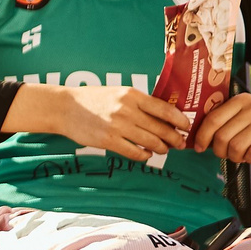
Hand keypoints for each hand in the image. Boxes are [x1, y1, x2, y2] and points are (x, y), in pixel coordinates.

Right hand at [12, 82, 192, 161]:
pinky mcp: (108, 140)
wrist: (64, 108)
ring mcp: (118, 126)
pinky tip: (146, 155)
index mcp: (132, 95)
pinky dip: (144, 156)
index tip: (186, 127)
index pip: (166, 109)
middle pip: (161, 128)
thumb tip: (164, 117)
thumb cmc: (92, 100)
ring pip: (151, 142)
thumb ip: (139, 103)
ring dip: (161, 148)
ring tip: (163, 150)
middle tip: (179, 143)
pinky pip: (135, 152)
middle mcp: (127, 110)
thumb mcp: (117, 94)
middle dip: (174, 139)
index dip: (180, 121)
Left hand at [191, 92, 250, 163]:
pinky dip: (249, 159)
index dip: (202, 136)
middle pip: (222, 135)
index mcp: (240, 100)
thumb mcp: (240, 120)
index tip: (199, 148)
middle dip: (219, 150)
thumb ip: (221, 124)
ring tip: (239, 155)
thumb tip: (193, 139)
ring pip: (237, 146)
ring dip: (234, 157)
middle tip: (224, 154)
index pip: (212, 119)